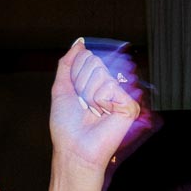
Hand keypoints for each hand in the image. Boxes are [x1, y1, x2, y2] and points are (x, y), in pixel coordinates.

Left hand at [49, 38, 148, 177]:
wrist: (75, 148)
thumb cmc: (67, 126)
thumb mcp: (61, 88)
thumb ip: (68, 63)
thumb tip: (80, 42)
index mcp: (94, 82)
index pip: (87, 58)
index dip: (76, 73)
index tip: (75, 93)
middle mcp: (109, 87)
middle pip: (94, 62)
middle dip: (82, 82)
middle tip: (84, 103)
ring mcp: (120, 95)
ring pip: (101, 73)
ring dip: (89, 92)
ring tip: (92, 110)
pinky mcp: (129, 105)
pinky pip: (111, 86)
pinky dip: (101, 100)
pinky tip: (103, 113)